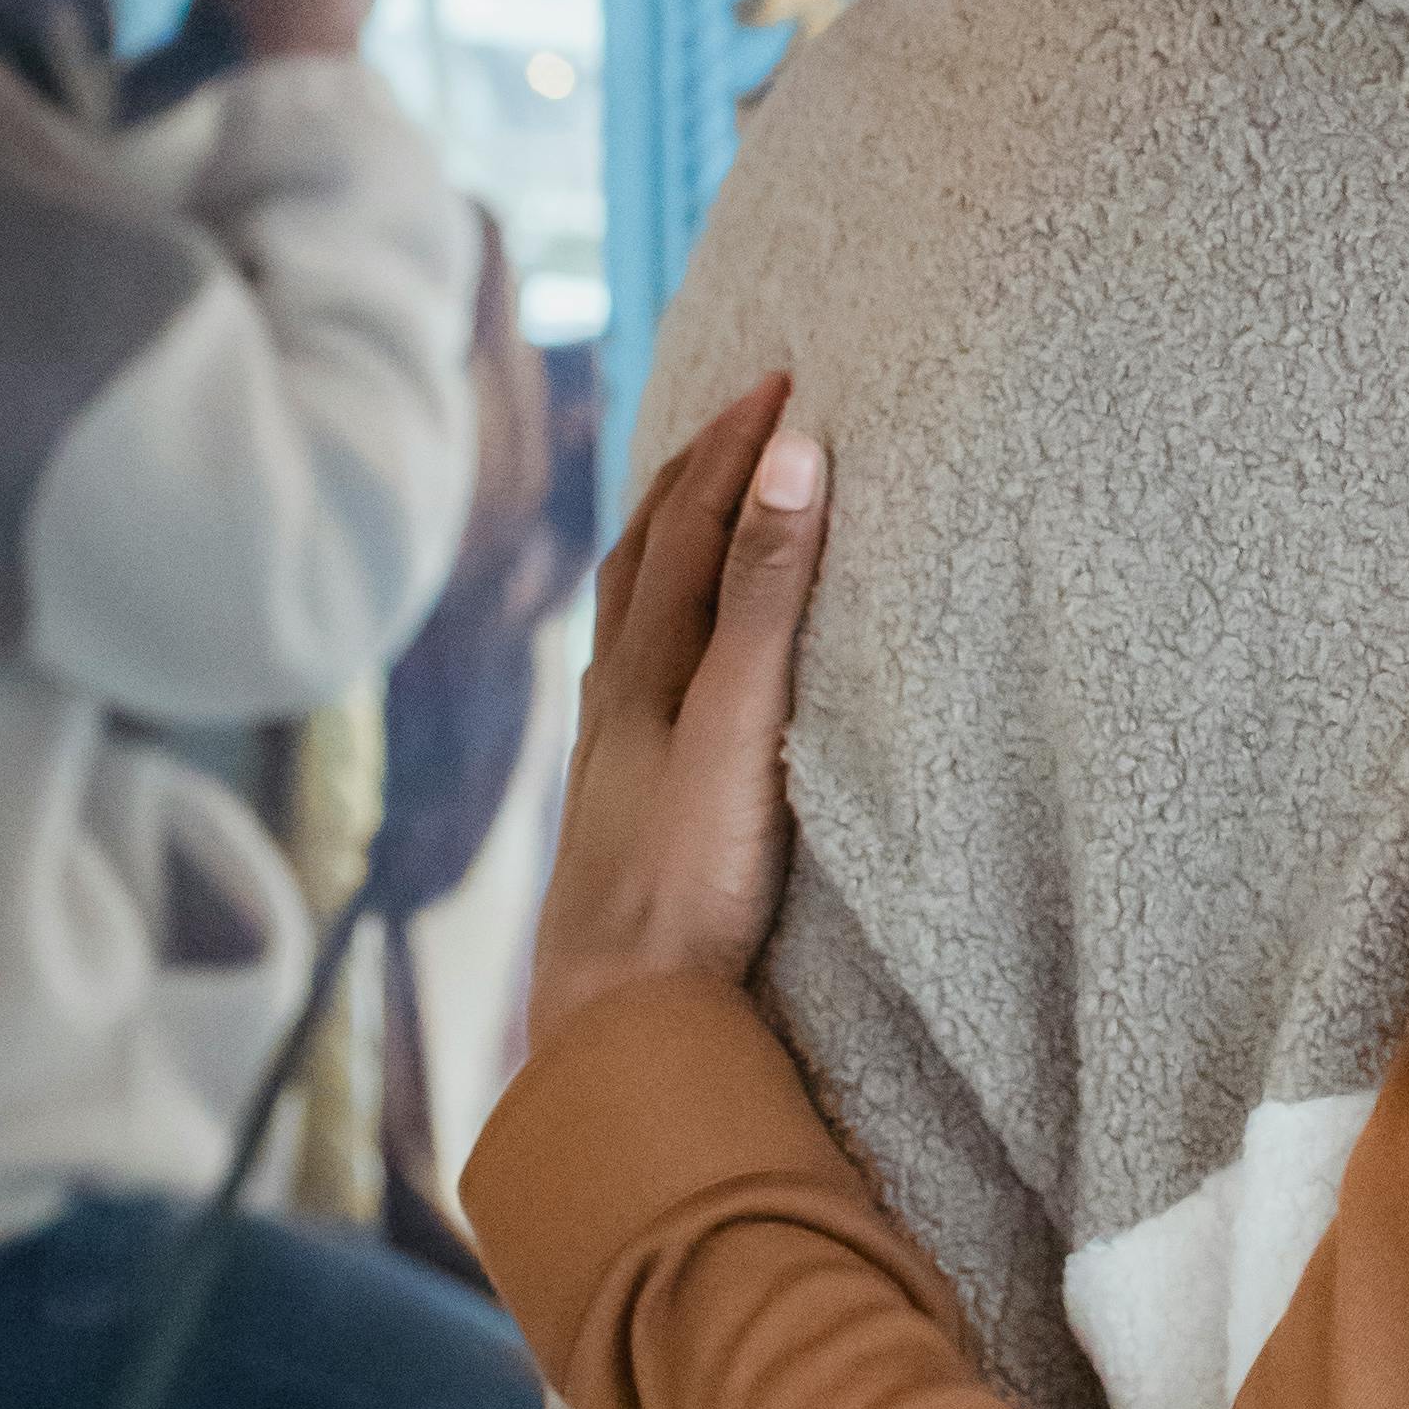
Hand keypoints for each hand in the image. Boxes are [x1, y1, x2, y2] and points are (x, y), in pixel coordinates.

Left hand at [524, 377, 832, 1055]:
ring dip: (666, 546)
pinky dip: (659, 630)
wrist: (619, 1027)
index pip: (690, 526)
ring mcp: (613, 761)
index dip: (737, 449)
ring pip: (630, 623)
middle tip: (743, 415)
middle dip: (694, 477)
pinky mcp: (628, 814)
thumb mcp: (740, 725)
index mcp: (641, 668)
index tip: (787, 381)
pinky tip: (668, 663)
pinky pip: (636, 684)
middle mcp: (615, 701)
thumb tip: (794, 458)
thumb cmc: (684, 883)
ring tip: (696, 510)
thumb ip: (769, 597)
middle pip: (644, 559)